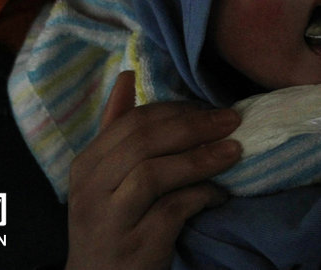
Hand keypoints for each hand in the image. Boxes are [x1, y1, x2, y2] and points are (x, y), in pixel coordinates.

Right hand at [65, 71, 241, 269]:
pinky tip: (220, 194)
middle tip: (232, 121)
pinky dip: (201, 196)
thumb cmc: (110, 222)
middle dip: (194, 127)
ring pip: (154, 174)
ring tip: (234, 153)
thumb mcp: (105, 176)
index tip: (211, 108)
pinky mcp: (134, 247)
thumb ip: (118, 127)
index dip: (176, 111)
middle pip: (144, 143)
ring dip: (201, 159)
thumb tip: (127, 75)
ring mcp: (109, 220)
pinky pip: (172, 210)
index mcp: (86, 165)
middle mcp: (90, 190)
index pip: (132, 123)